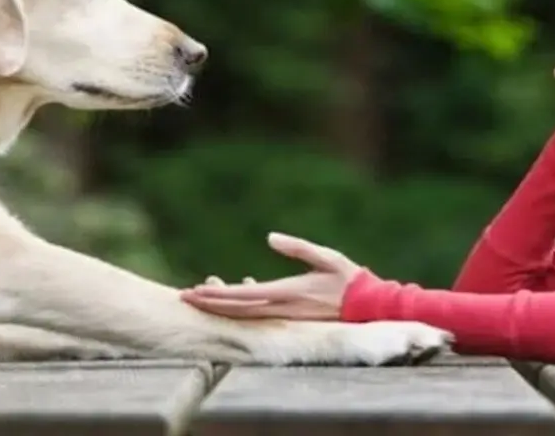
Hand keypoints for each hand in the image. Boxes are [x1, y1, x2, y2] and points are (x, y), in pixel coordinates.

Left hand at [179, 232, 362, 319]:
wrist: (369, 306)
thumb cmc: (349, 278)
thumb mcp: (326, 257)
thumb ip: (298, 247)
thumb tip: (271, 237)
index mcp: (288, 292)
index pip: (243, 296)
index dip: (217, 295)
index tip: (194, 292)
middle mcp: (283, 308)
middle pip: (237, 310)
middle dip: (210, 304)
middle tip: (184, 297)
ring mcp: (287, 316)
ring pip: (246, 315)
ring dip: (222, 307)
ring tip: (202, 298)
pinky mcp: (292, 317)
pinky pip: (260, 314)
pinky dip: (242, 305)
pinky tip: (236, 293)